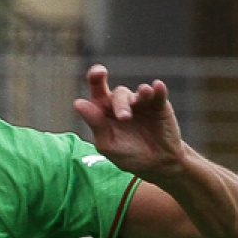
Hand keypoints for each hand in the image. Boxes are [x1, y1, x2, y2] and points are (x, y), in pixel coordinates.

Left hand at [73, 65, 186, 179]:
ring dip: (140, 96)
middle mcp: (122, 103)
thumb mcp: (107, 144)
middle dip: (120, 103)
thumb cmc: (127, 155)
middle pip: (118, 94)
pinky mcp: (159, 104)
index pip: (98, 89)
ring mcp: (141, 102)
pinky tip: (157, 87)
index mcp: (105, 111)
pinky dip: (158, 89)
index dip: (96, 77)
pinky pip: (158, 93)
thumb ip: (95, 124)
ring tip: (144, 96)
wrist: (156, 164)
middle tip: (125, 118)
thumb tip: (78, 103)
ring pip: (138, 92)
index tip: (99, 73)